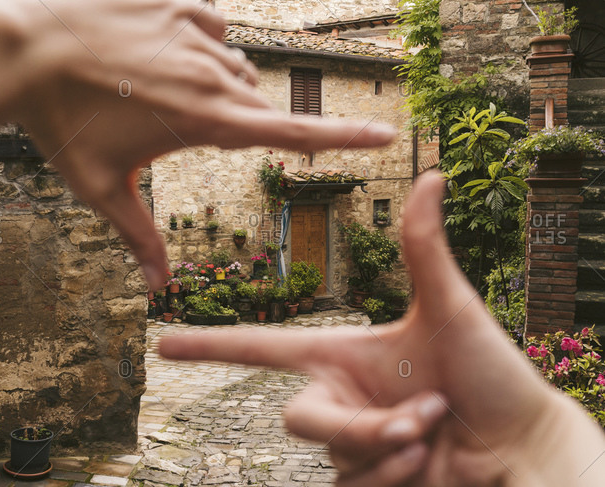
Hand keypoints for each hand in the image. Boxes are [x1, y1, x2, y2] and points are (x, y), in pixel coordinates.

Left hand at [0, 0, 395, 288]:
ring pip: (235, 68)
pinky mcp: (179, 2)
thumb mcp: (100, 188)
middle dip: (233, 122)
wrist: (21, 52)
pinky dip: (200, 46)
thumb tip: (155, 291)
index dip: (344, 137)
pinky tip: (158, 53)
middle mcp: (212, 74)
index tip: (386, 134)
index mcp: (205, 121)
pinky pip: (214, 27)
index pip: (292, 133)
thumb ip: (137, 238)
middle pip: (256, 104)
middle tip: (176, 125)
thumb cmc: (61, 124)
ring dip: (214, 86)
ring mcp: (196, 32)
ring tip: (157, 90)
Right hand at [159, 170, 604, 485]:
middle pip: (300, 419)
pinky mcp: (364, 480)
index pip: (261, 348)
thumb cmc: (489, 371)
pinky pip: (352, 486)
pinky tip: (429, 462)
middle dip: (359, 424)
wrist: (518, 442)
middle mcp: (340, 397)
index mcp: (342, 354)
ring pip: (336, 455)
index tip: (162, 340)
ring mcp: (351, 443)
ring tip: (437, 432)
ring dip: (391, 446)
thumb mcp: (450, 308)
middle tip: (418, 420)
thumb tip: (432, 174)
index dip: (210, 345)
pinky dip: (392, 475)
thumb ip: (424, 247)